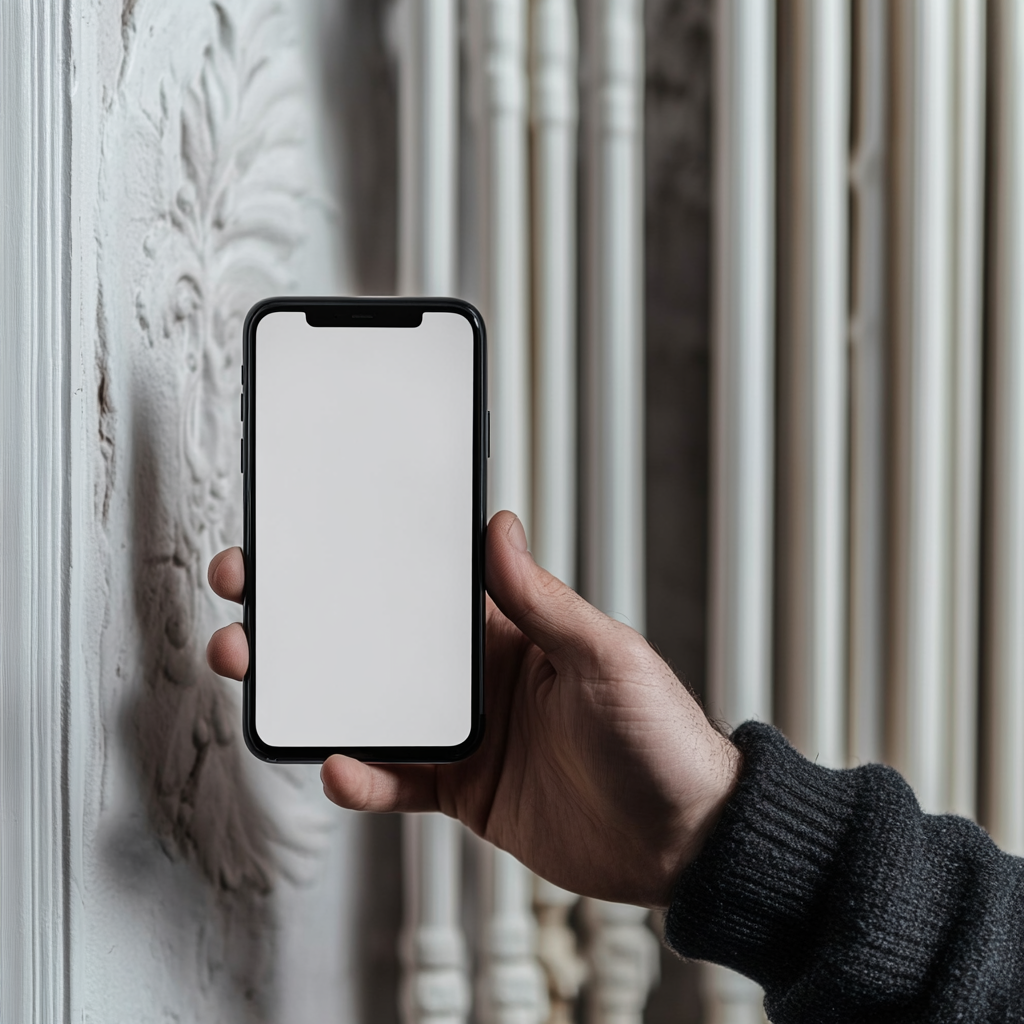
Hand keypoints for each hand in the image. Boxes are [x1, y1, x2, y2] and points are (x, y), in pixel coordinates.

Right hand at [207, 510, 739, 907]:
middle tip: (250, 601)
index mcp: (508, 632)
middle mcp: (475, 678)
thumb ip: (544, 600)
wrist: (683, 838)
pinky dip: (363, 777)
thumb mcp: (606, 656)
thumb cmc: (662, 736)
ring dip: (313, 697)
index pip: (420, 588)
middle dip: (308, 622)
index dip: (364, 562)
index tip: (308, 536)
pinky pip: (397, 781)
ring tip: (259, 679)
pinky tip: (338, 768)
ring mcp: (465, 735)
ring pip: (369, 711)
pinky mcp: (462, 790)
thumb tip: (498, 527)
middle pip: (373, 643)